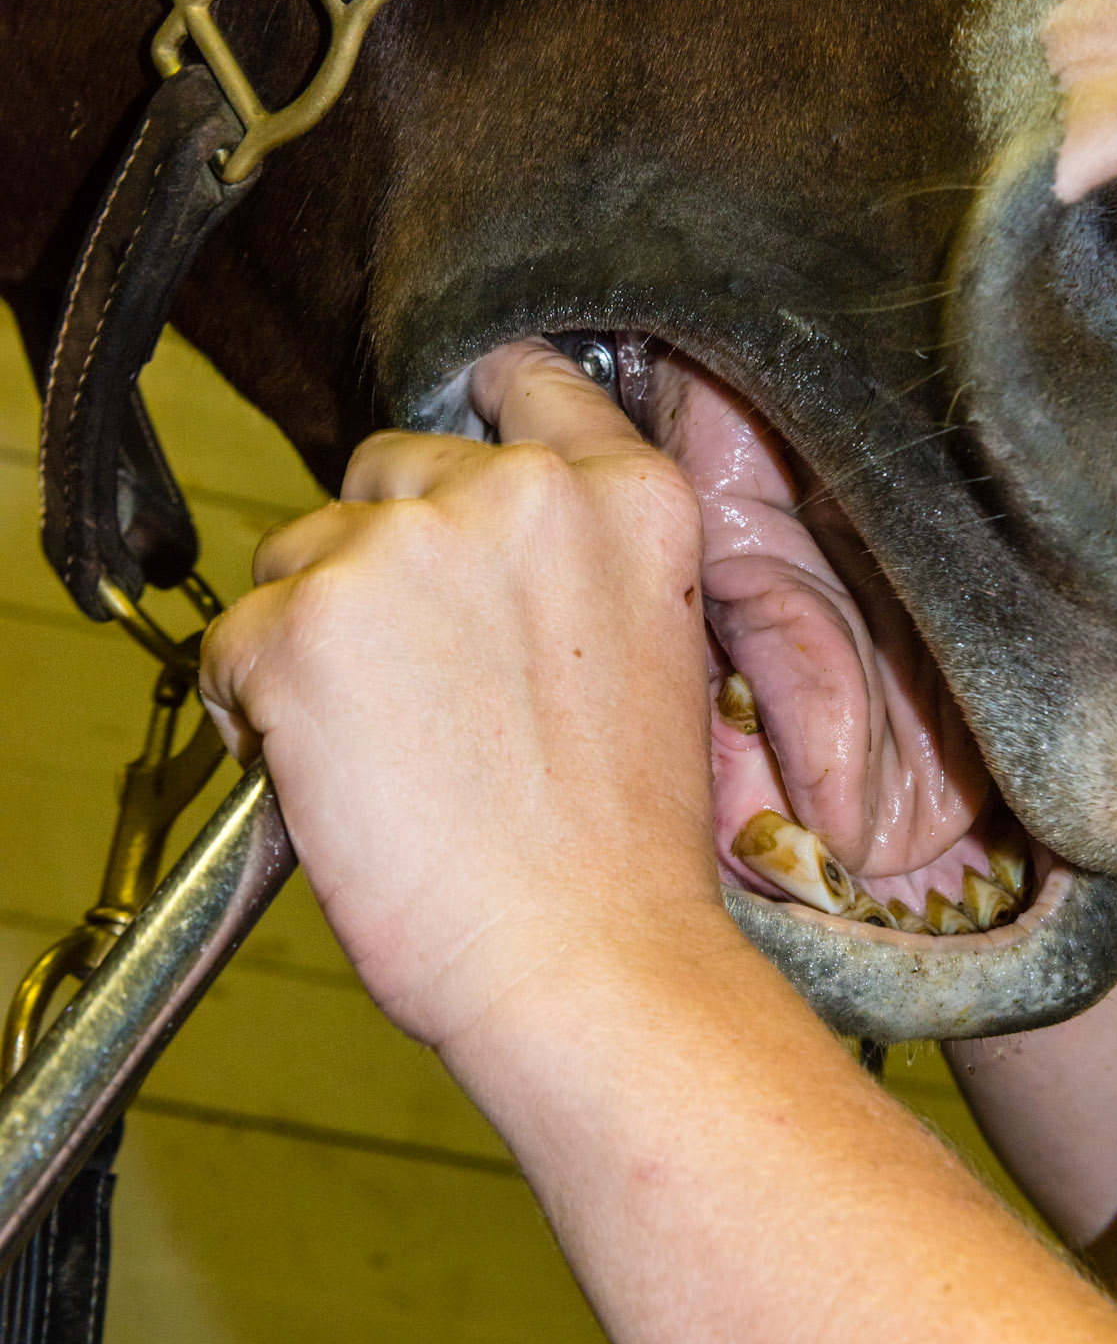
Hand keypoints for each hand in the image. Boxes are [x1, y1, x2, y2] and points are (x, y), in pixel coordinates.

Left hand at [199, 340, 718, 1052]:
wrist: (588, 962)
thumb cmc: (621, 852)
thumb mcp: (656, 659)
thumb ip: (575, 568)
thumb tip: (470, 550)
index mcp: (627, 498)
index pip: (527, 382)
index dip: (477, 419)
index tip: (445, 474)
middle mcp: (519, 494)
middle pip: (386, 471)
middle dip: (380, 557)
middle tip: (413, 679)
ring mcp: (406, 550)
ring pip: (299, 552)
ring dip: (315, 631)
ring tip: (376, 745)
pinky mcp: (307, 624)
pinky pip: (233, 639)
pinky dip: (256, 705)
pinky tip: (321, 773)